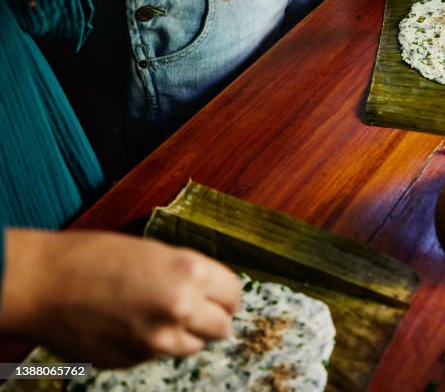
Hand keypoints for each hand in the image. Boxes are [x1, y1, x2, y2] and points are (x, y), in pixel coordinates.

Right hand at [0, 229, 241, 368]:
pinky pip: (157, 354)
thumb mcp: (155, 252)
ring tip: (159, 314)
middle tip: (198, 308)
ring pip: (193, 346)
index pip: (234, 294)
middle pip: (221, 326)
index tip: (219, 294)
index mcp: (190, 273)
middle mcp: (179, 309)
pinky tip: (130, 323)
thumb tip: (212, 292)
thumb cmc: (93, 257)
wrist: (42, 284)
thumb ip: (188, 274)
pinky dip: (152, 343)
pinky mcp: (132, 360)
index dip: (226, 293)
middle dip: (213, 317)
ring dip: (185, 334)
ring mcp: (155, 340)